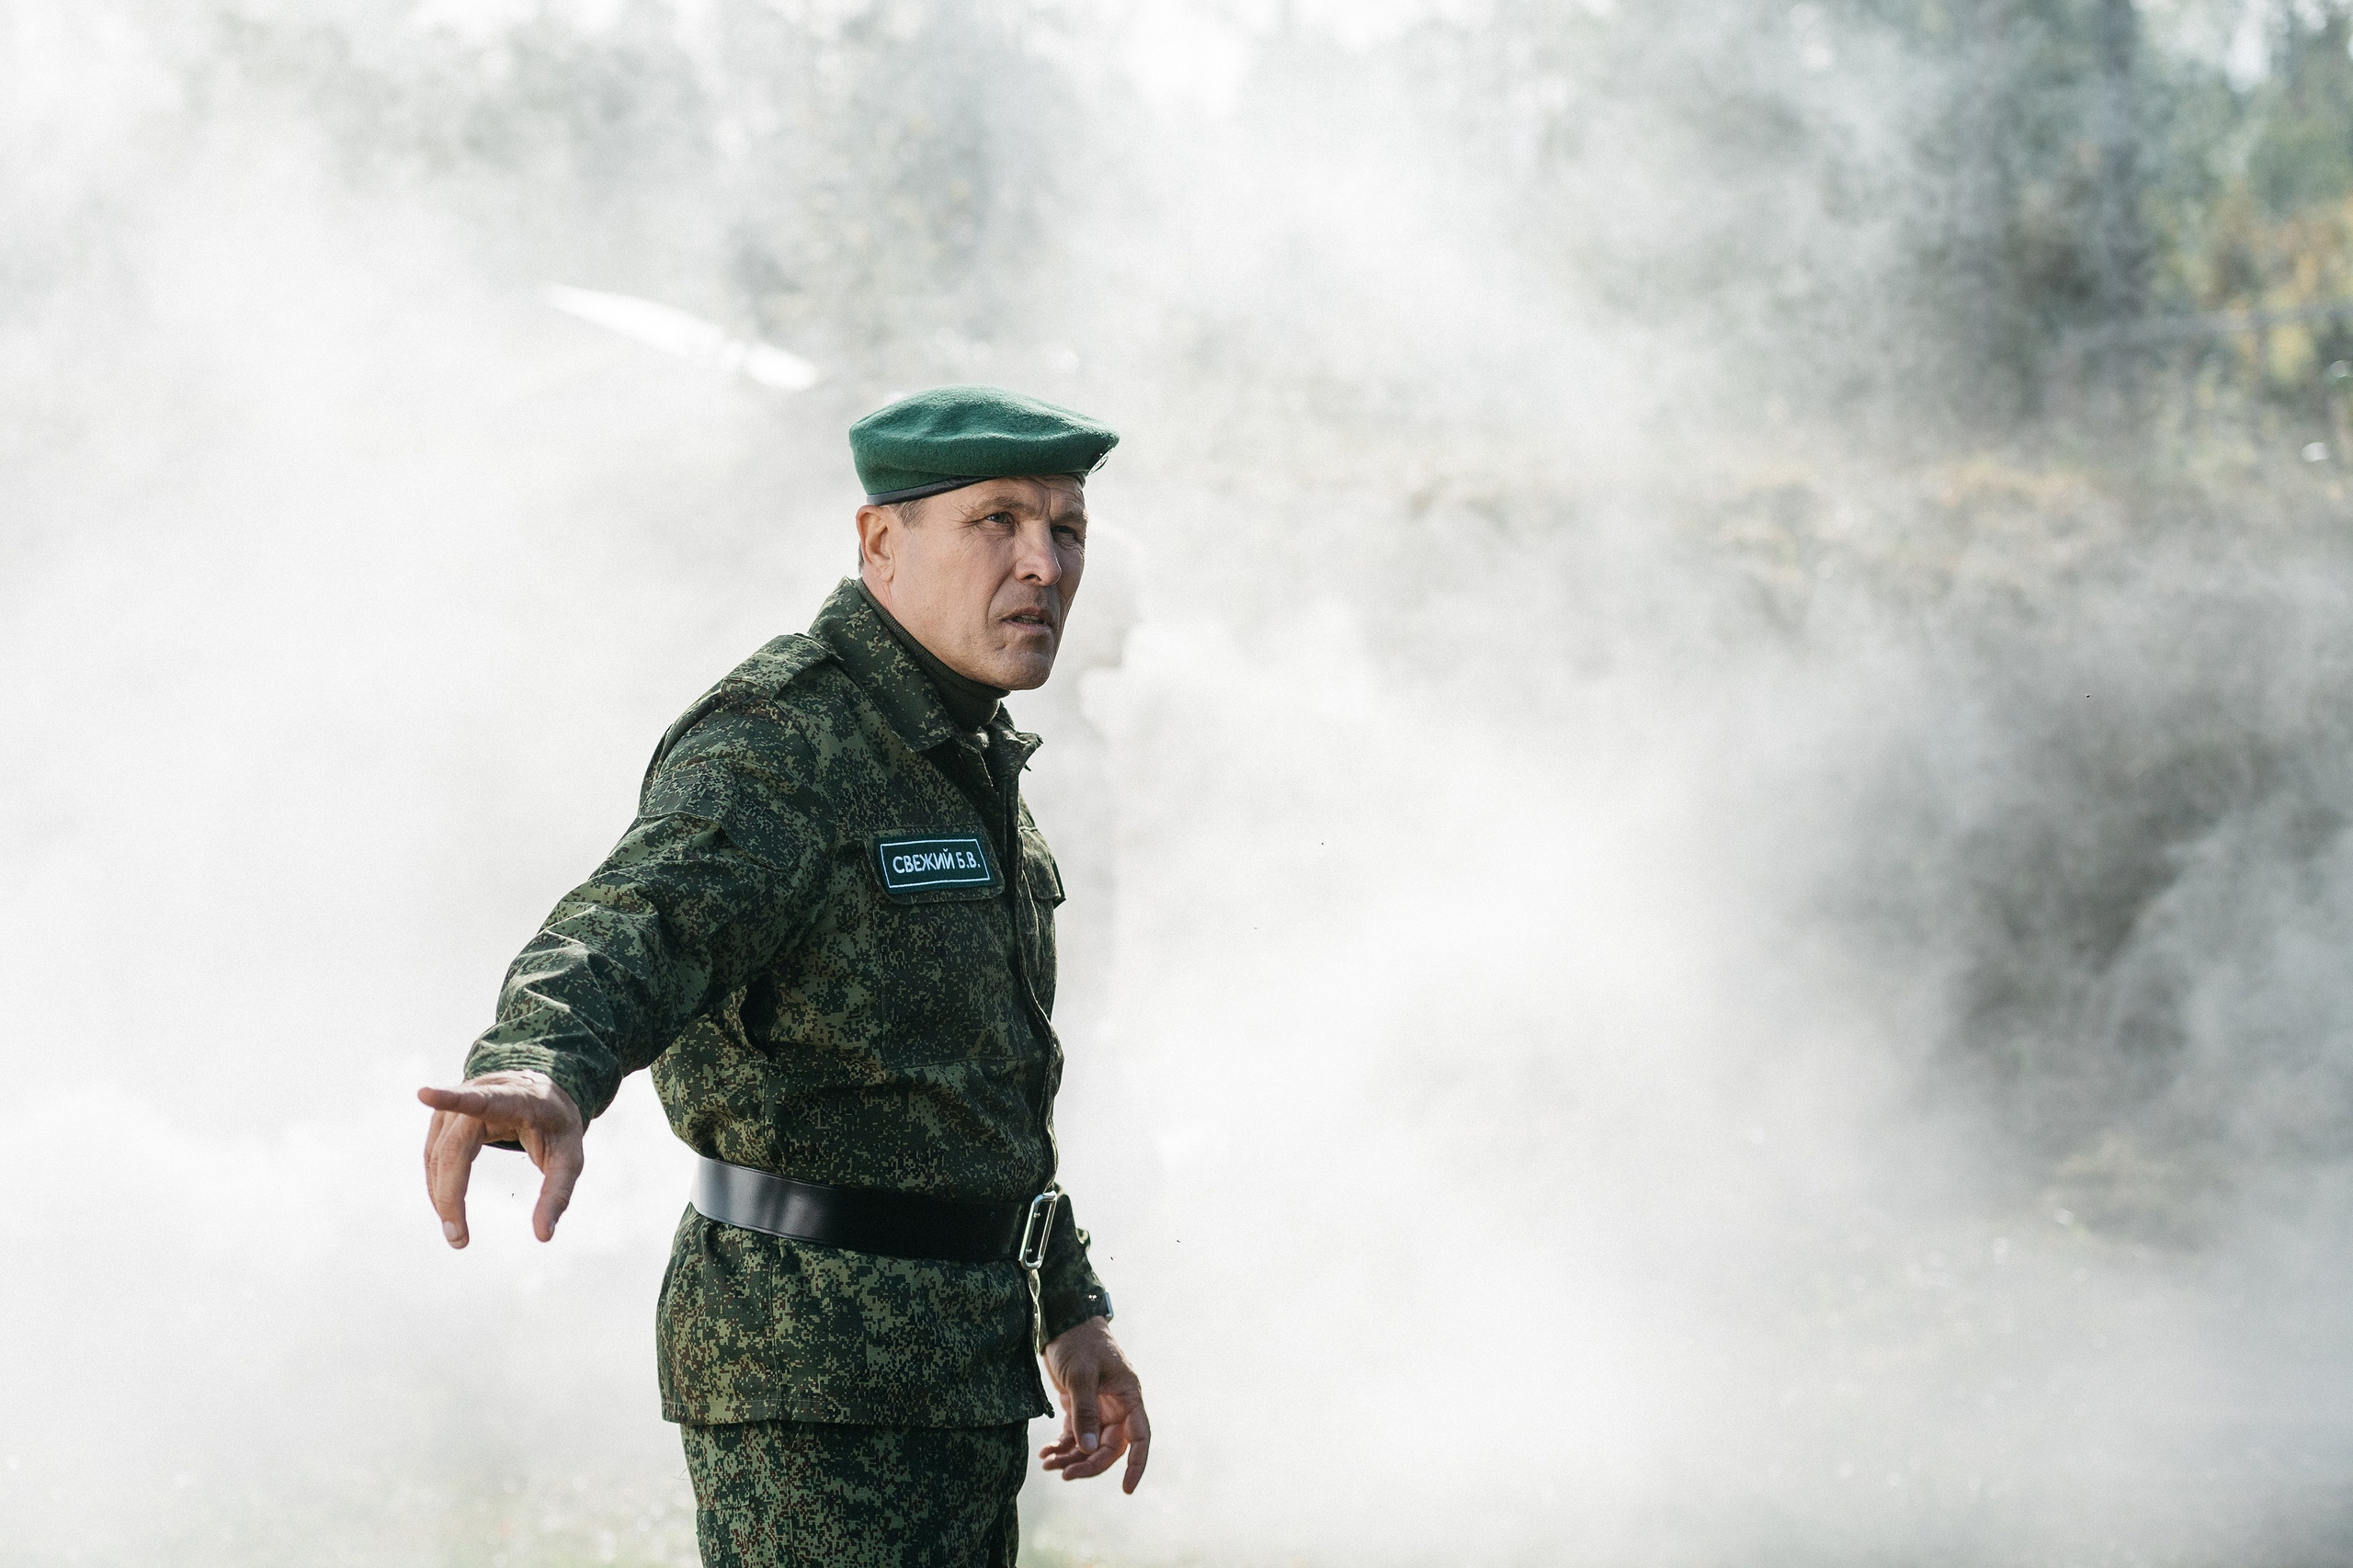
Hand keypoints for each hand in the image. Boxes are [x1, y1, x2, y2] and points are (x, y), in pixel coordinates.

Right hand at [417, 1070, 583, 1247]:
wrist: (541, 1094)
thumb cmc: (556, 1126)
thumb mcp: (569, 1159)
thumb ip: (557, 1195)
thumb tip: (543, 1236)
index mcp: (514, 1099)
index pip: (480, 1100)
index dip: (451, 1098)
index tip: (424, 1093)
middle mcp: (478, 1096)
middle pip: (453, 1148)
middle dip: (451, 1194)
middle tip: (458, 1239)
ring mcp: (457, 1108)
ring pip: (437, 1155)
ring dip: (441, 1195)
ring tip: (457, 1232)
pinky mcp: (444, 1120)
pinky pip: (433, 1155)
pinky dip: (438, 1184)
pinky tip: (448, 1207)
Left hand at [1038, 1316, 1149, 1492]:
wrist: (1063, 1321)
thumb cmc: (1079, 1342)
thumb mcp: (1081, 1375)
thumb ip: (1084, 1412)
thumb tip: (1088, 1450)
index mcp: (1128, 1397)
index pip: (1140, 1437)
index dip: (1136, 1464)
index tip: (1127, 1489)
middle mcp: (1116, 1407)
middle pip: (1108, 1448)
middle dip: (1088, 1464)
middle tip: (1063, 1473)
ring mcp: (1098, 1409)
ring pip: (1089, 1446)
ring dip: (1070, 1458)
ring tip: (1047, 1464)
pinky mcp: (1079, 1408)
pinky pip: (1074, 1437)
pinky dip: (1061, 1447)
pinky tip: (1045, 1454)